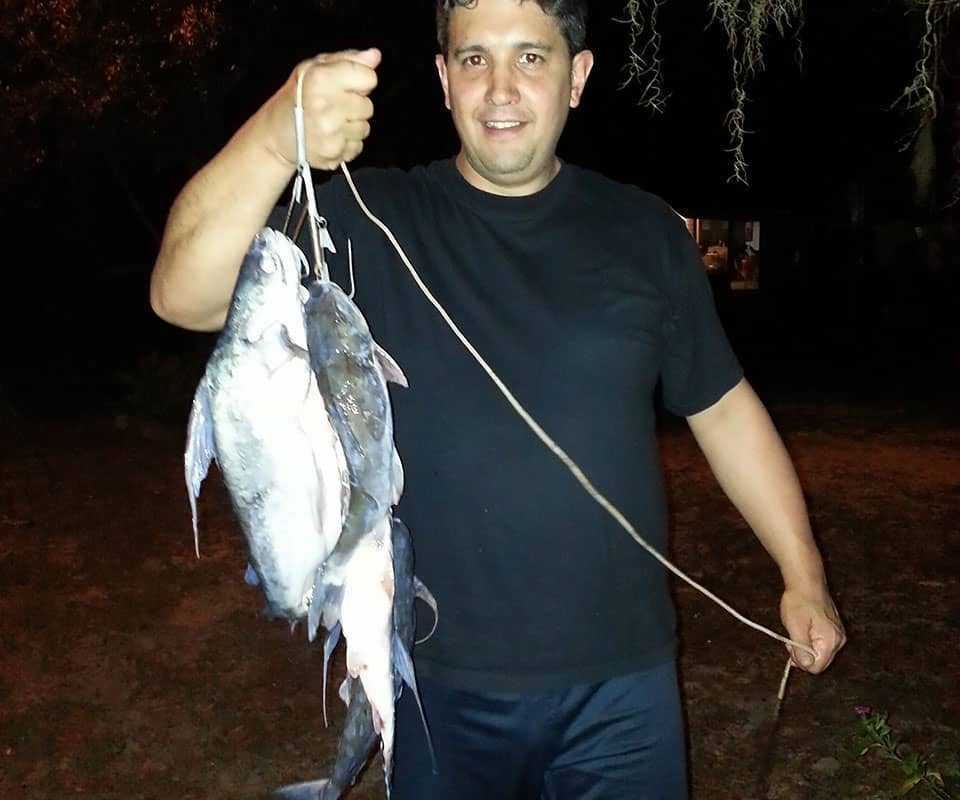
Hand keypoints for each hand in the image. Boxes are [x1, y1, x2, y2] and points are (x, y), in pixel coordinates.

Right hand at [262, 48, 380, 169]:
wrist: (275, 134)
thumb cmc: (297, 96)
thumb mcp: (315, 67)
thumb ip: (348, 60)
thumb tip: (375, 56)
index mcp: (320, 79)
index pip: (368, 77)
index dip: (361, 80)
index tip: (349, 84)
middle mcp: (326, 106)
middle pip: (368, 105)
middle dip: (355, 105)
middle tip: (334, 106)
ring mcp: (330, 132)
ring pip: (364, 128)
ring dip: (352, 125)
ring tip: (331, 122)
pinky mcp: (333, 152)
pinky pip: (357, 146)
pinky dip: (347, 142)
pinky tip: (330, 136)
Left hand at [780, 583, 845, 673]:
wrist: (806, 582)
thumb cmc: (799, 600)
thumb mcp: (795, 626)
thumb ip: (801, 648)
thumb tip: (806, 665)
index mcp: (830, 641)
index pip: (817, 667)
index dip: (801, 661)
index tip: (791, 647)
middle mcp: (838, 640)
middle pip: (819, 661)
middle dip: (803, 654)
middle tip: (792, 638)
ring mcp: (837, 635)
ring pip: (819, 652)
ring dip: (806, 646)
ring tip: (798, 630)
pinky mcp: (833, 630)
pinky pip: (821, 643)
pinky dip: (810, 639)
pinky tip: (804, 627)